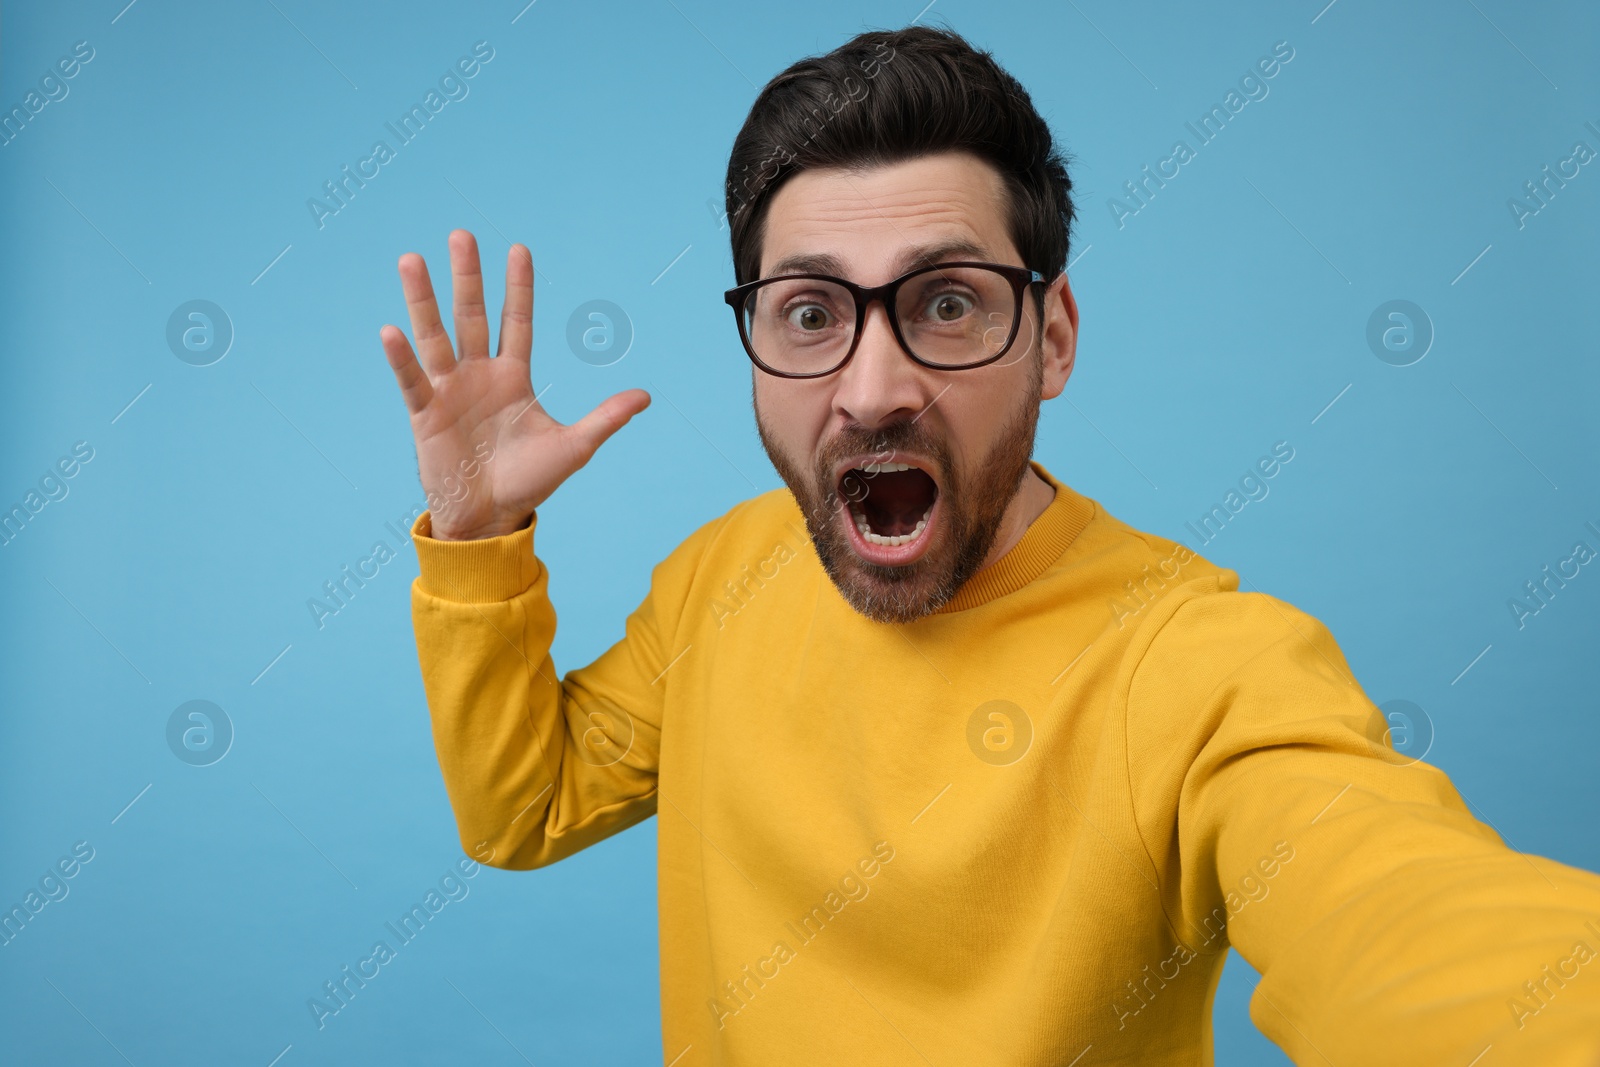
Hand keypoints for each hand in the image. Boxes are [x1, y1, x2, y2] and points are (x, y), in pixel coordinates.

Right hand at [379, 230, 648, 539]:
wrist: (491, 518)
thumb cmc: (530, 482)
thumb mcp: (574, 447)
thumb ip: (606, 418)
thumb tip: (646, 396)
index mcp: (512, 377)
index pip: (516, 322)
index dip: (518, 287)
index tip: (518, 248)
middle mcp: (478, 375)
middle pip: (472, 315)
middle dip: (467, 276)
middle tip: (461, 234)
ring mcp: (449, 391)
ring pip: (435, 335)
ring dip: (422, 300)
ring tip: (411, 260)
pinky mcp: (425, 415)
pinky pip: (412, 380)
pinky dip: (402, 358)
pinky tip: (391, 330)